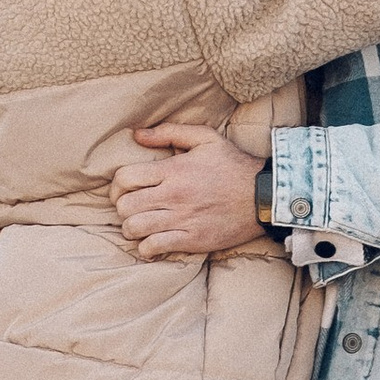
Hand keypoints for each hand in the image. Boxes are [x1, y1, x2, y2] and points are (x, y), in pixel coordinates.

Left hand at [110, 120, 265, 261]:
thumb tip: (138, 134)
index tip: (122, 190)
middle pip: (125, 206)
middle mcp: (174, 196)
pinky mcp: (192, 240)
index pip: (125, 178)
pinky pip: (154, 247)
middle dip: (122, 207)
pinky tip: (152, 242)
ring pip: (135, 229)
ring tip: (139, 225)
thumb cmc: (233, 165)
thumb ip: (170, 132)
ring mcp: (182, 220)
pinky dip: (146, 248)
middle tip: (130, 208)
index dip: (116, 185)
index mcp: (174, 171)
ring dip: (131, 228)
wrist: (263, 197)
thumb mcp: (205, 138)